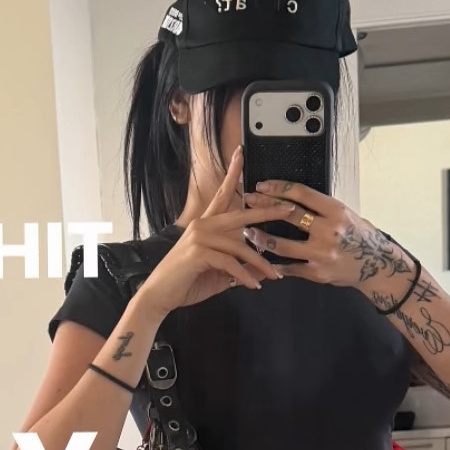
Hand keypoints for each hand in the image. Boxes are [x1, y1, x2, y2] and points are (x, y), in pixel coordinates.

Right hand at [136, 149, 304, 316]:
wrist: (160, 296)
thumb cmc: (187, 282)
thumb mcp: (219, 274)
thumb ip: (240, 269)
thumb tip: (263, 271)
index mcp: (206, 224)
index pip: (221, 194)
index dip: (232, 174)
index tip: (240, 153)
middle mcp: (202, 225)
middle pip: (240, 214)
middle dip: (267, 212)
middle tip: (289, 208)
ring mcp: (199, 237)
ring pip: (239, 246)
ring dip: (259, 263)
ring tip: (274, 275)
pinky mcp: (198, 253)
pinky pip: (230, 263)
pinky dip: (244, 276)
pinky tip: (254, 286)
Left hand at [243, 181, 413, 290]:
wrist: (377, 266)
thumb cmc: (360, 236)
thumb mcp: (346, 215)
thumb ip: (322, 209)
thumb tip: (292, 198)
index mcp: (336, 212)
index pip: (302, 194)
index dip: (278, 188)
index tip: (262, 186)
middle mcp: (329, 231)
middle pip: (288, 216)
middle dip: (263, 207)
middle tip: (247, 201)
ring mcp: (321, 254)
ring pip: (282, 246)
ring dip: (261, 237)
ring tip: (248, 231)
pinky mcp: (317, 273)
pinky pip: (289, 268)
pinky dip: (273, 264)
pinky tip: (260, 259)